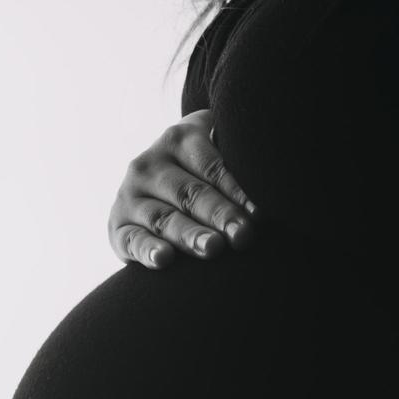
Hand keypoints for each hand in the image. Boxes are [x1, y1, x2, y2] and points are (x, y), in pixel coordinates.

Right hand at [107, 108, 258, 268]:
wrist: (151, 184)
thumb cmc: (201, 171)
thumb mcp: (214, 150)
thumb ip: (237, 156)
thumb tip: (281, 179)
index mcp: (179, 139)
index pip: (212, 167)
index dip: (237, 191)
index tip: (259, 216)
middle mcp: (149, 164)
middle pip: (191, 193)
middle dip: (220, 215)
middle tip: (243, 236)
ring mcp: (129, 195)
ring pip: (164, 218)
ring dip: (189, 234)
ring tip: (213, 248)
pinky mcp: (117, 226)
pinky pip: (133, 240)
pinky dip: (148, 250)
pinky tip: (165, 260)